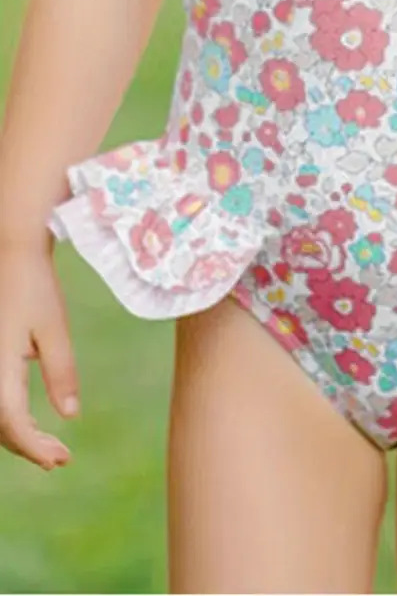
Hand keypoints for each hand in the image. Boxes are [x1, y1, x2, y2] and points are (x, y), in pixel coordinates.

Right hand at [0, 242, 78, 468]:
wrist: (13, 256)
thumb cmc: (35, 288)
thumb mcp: (55, 329)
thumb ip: (62, 373)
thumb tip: (70, 416)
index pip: (12, 423)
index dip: (35, 447)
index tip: (62, 460)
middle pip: (0, 427)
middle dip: (28, 447)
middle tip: (62, 459)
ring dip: (19, 436)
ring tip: (52, 449)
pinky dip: (11, 418)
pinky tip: (33, 426)